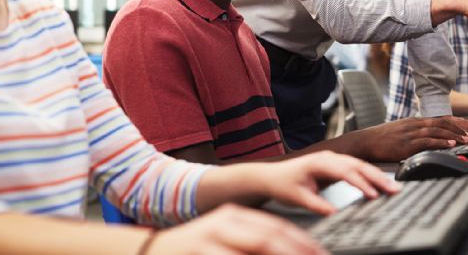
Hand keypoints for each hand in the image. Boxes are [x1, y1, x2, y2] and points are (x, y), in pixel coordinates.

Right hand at [150, 204, 326, 254]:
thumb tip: (291, 250)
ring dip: (280, 254)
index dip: (302, 242)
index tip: (320, 254)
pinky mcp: (198, 252)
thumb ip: (252, 244)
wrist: (148, 251)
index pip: (277, 227)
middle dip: (297, 251)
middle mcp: (224, 223)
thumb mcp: (225, 241)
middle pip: (269, 237)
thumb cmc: (195, 251)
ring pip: (255, 247)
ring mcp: (209, 238)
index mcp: (235, 217)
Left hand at [262, 151, 400, 214]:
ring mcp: (334, 159)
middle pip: (359, 164)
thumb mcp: (298, 197)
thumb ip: (316, 204)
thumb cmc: (283, 183)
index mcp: (320, 162)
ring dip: (377, 176)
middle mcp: (329, 157)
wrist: (272, 175)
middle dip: (378, 177)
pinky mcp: (336, 164)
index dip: (361, 183)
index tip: (373, 196)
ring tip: (394, 187)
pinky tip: (381, 184)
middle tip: (394, 189)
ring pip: (360, 165)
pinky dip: (370, 176)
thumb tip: (334, 213)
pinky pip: (357, 168)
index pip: (346, 171)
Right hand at [356, 116, 467, 161]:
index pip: (448, 119)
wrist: (365, 142)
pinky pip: (427, 140)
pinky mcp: (407, 143)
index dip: (467, 123)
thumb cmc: (384, 140)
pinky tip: (452, 143)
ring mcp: (413, 132)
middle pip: (449, 121)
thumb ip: (422, 135)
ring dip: (457, 133)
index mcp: (420, 121)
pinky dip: (441, 141)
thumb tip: (441, 141)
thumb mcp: (405, 133)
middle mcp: (418, 123)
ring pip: (439, 129)